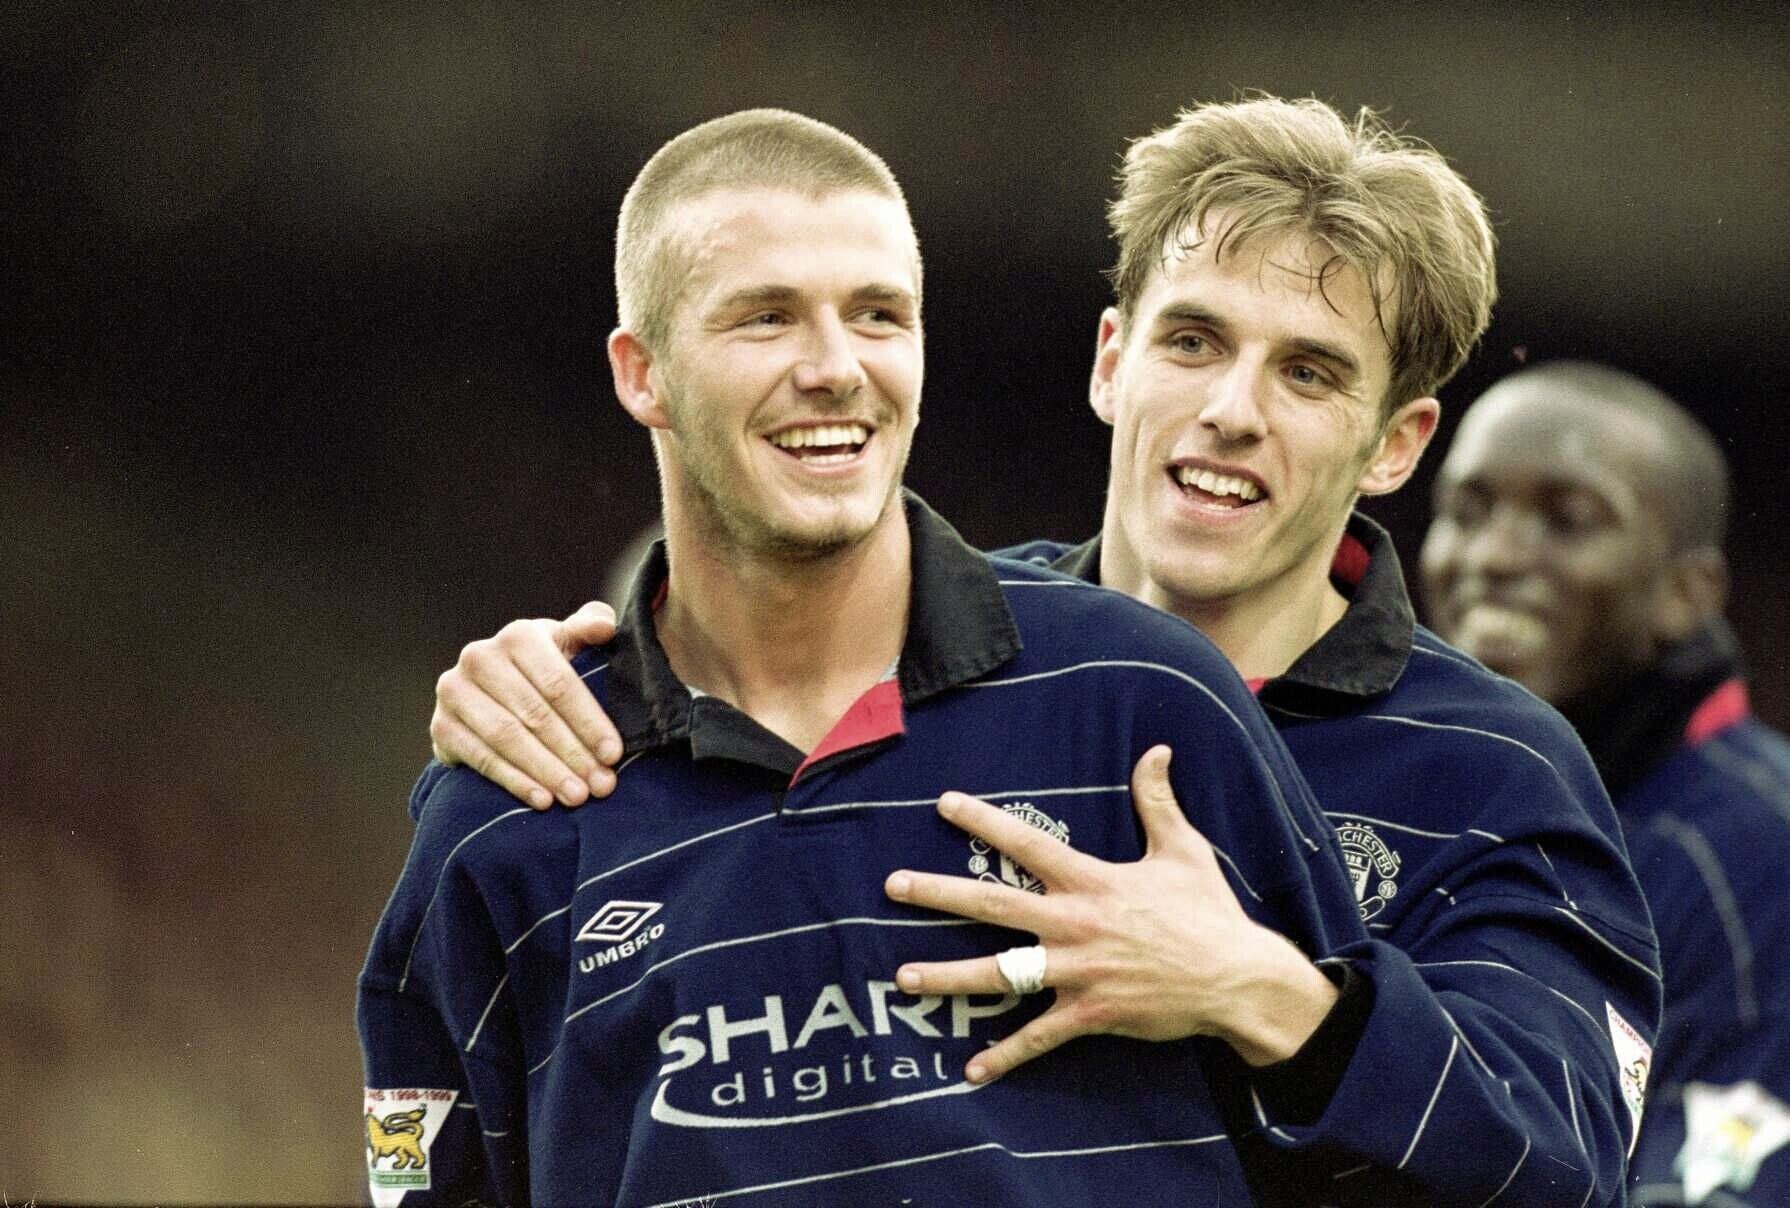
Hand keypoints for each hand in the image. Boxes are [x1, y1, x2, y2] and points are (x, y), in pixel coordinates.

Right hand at [429, 601, 621, 807]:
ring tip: (576, 796)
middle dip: (573, 753)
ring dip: (546, 771)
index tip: (614, 754)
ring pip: (508, 738)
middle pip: (535, 714)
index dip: (589, 721)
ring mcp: (454, 691)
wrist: (490, 694)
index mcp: (519, 636)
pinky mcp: (441, 726)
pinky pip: (482, 758)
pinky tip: (542, 800)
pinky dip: (514, 781)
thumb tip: (605, 626)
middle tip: (601, 785)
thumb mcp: (568, 645)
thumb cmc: (544, 670)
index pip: (559, 684)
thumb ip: (589, 629)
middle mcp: (480, 657)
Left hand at [884, 746, 1338, 1081]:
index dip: (983, 820)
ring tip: (903, 978)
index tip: (943, 803)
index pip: (1027, 843)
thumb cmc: (1208, 912)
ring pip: (999, 974)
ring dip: (948, 977)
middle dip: (939, 893)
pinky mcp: (1089, 1013)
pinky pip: (1038, 1038)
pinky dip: (1004, 1055)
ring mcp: (1078, 972)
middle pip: (993, 904)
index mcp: (1091, 881)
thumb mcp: (1183, 850)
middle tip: (893, 885)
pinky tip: (970, 1069)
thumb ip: (1157, 801)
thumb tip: (1156, 751)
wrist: (1237, 979)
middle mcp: (1074, 924)